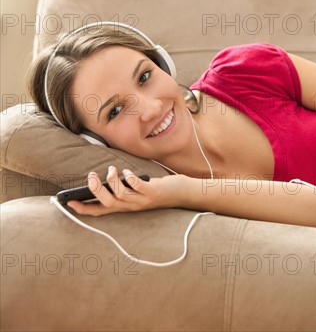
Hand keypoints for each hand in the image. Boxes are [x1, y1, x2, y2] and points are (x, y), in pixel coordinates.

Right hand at [67, 166, 184, 215]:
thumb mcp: (136, 192)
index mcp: (125, 207)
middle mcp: (131, 207)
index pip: (100, 212)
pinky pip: (136, 186)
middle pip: (107, 204)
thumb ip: (122, 188)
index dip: (84, 209)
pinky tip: (128, 172)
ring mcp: (142, 201)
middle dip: (95, 190)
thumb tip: (105, 178)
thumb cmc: (156, 190)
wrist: (182, 194)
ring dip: (111, 180)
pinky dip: (129, 177)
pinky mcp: (152, 192)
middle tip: (91, 176)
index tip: (68, 203)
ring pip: (119, 195)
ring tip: (111, 169)